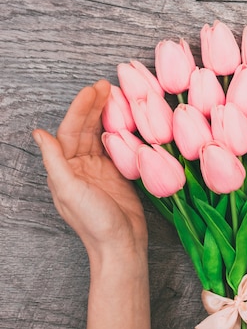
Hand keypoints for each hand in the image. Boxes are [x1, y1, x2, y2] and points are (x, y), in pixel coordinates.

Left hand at [33, 80, 147, 263]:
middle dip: (94, 106)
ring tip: (116, 95)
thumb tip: (38, 133)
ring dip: (107, 115)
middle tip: (106, 85)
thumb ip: (54, 161)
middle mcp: (80, 166)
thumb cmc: (94, 222)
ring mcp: (100, 170)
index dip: (80, 109)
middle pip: (86, 129)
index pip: (70, 131)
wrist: (121, 244)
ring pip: (101, 135)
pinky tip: (127, 118)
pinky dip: (121, 131)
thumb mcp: (69, 190)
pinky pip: (117, 147)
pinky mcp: (119, 175)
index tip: (93, 90)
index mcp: (64, 169)